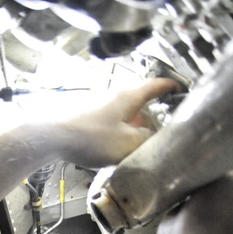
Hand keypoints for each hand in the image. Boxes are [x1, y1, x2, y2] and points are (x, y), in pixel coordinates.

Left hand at [52, 78, 178, 166]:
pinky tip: (115, 148)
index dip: (170, 87)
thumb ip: (145, 140)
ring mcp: (100, 105)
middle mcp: (115, 96)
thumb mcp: (126, 143)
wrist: (52, 137)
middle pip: (140, 103)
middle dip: (151, 117)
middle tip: (159, 133)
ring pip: (125, 114)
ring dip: (134, 128)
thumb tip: (152, 137)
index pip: (155, 85)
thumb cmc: (91, 137)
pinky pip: (110, 122)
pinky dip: (119, 132)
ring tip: (137, 145)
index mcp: (129, 97)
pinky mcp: (87, 117)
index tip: (180, 88)